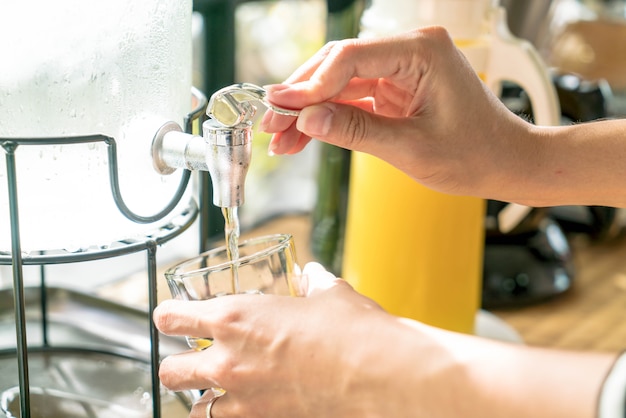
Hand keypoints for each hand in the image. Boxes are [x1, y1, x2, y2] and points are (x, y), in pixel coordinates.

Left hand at [154, 263, 390, 417]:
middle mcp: (228, 360)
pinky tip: (249, 406)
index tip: (170, 316)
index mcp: (234, 318)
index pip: (172, 317)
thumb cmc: (351, 332)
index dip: (166, 315)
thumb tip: (312, 276)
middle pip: (169, 371)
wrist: (377, 376)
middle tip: (192, 359)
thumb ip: (312, 283)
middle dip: (177, 364)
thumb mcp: (328, 295)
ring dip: (203, 397)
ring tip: (221, 390)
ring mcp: (242, 398)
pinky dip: (231, 415)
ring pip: (194, 408)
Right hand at [262, 26, 530, 198]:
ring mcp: (402, 67)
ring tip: (281, 139)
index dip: (310, 85)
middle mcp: (410, 50)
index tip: (279, 106)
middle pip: (339, 64)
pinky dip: (329, 116)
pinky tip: (304, 135)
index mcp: (422, 52)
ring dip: (310, 110)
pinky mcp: (396, 86)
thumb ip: (356, 131)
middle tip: (271, 123)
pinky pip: (353, 96)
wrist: (505, 163)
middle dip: (302, 97)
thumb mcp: (412, 149)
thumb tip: (308, 119)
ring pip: (340, 81)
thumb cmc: (474, 155)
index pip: (351, 58)